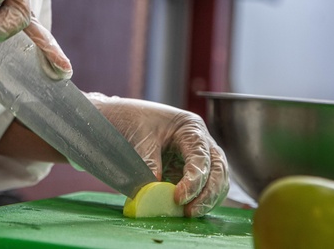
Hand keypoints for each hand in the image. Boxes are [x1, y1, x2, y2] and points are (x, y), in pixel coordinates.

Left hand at [87, 93, 228, 215]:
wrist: (115, 118)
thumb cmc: (129, 120)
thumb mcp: (139, 140)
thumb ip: (149, 164)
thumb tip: (156, 191)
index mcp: (190, 128)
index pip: (202, 157)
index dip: (194, 180)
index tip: (178, 197)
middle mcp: (200, 142)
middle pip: (218, 169)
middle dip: (208, 193)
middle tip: (190, 211)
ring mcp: (195, 157)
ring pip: (216, 180)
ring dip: (207, 199)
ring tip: (188, 214)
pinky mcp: (186, 171)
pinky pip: (202, 187)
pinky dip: (199, 199)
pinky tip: (187, 211)